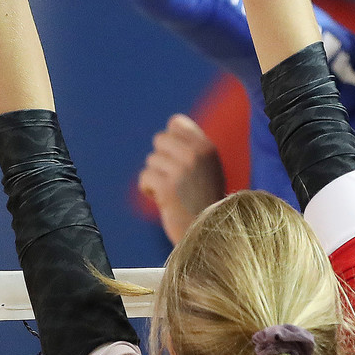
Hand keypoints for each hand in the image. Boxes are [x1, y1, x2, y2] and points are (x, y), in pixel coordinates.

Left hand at [138, 114, 224, 245]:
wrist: (210, 233)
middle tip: (174, 179)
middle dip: (161, 159)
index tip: (176, 158)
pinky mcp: (167, 187)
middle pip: (160, 139)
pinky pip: (145, 177)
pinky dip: (149, 189)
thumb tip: (173, 123)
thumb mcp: (208, 168)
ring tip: (173, 193)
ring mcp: (181, 170)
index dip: (171, 140)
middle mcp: (195, 155)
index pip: (176, 122)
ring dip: (156, 177)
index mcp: (207, 148)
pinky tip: (163, 201)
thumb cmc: (205, 201)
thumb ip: (193, 147)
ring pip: (151, 160)